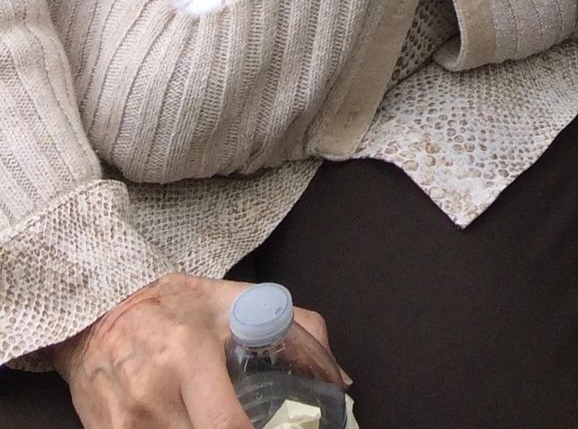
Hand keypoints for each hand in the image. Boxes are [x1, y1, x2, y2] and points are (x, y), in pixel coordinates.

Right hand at [55, 273, 344, 428]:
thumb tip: (339, 381)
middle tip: (259, 423)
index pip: (226, 426)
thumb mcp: (233, 303)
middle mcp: (153, 396)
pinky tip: (193, 424)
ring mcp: (125, 425)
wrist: (96, 316)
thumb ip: (293, 330)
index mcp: (188, 355)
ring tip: (222, 419)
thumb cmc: (173, 308)